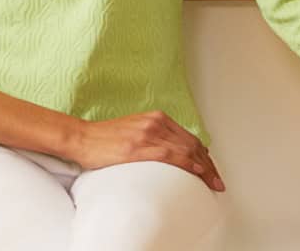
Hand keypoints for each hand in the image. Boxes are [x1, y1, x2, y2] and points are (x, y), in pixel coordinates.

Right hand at [67, 110, 225, 191]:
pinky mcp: (138, 146)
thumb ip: (155, 138)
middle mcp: (156, 122)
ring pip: (185, 150)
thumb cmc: (105, 139)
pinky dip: (186, 163)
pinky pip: (170, 155)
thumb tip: (174, 154)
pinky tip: (196, 171)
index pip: (189, 138)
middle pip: (192, 144)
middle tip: (217, 180)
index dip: (204, 155)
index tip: (212, 169)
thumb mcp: (136, 132)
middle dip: (209, 164)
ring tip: (212, 182)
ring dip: (203, 168)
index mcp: (157, 118)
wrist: (82, 138)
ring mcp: (148, 133)